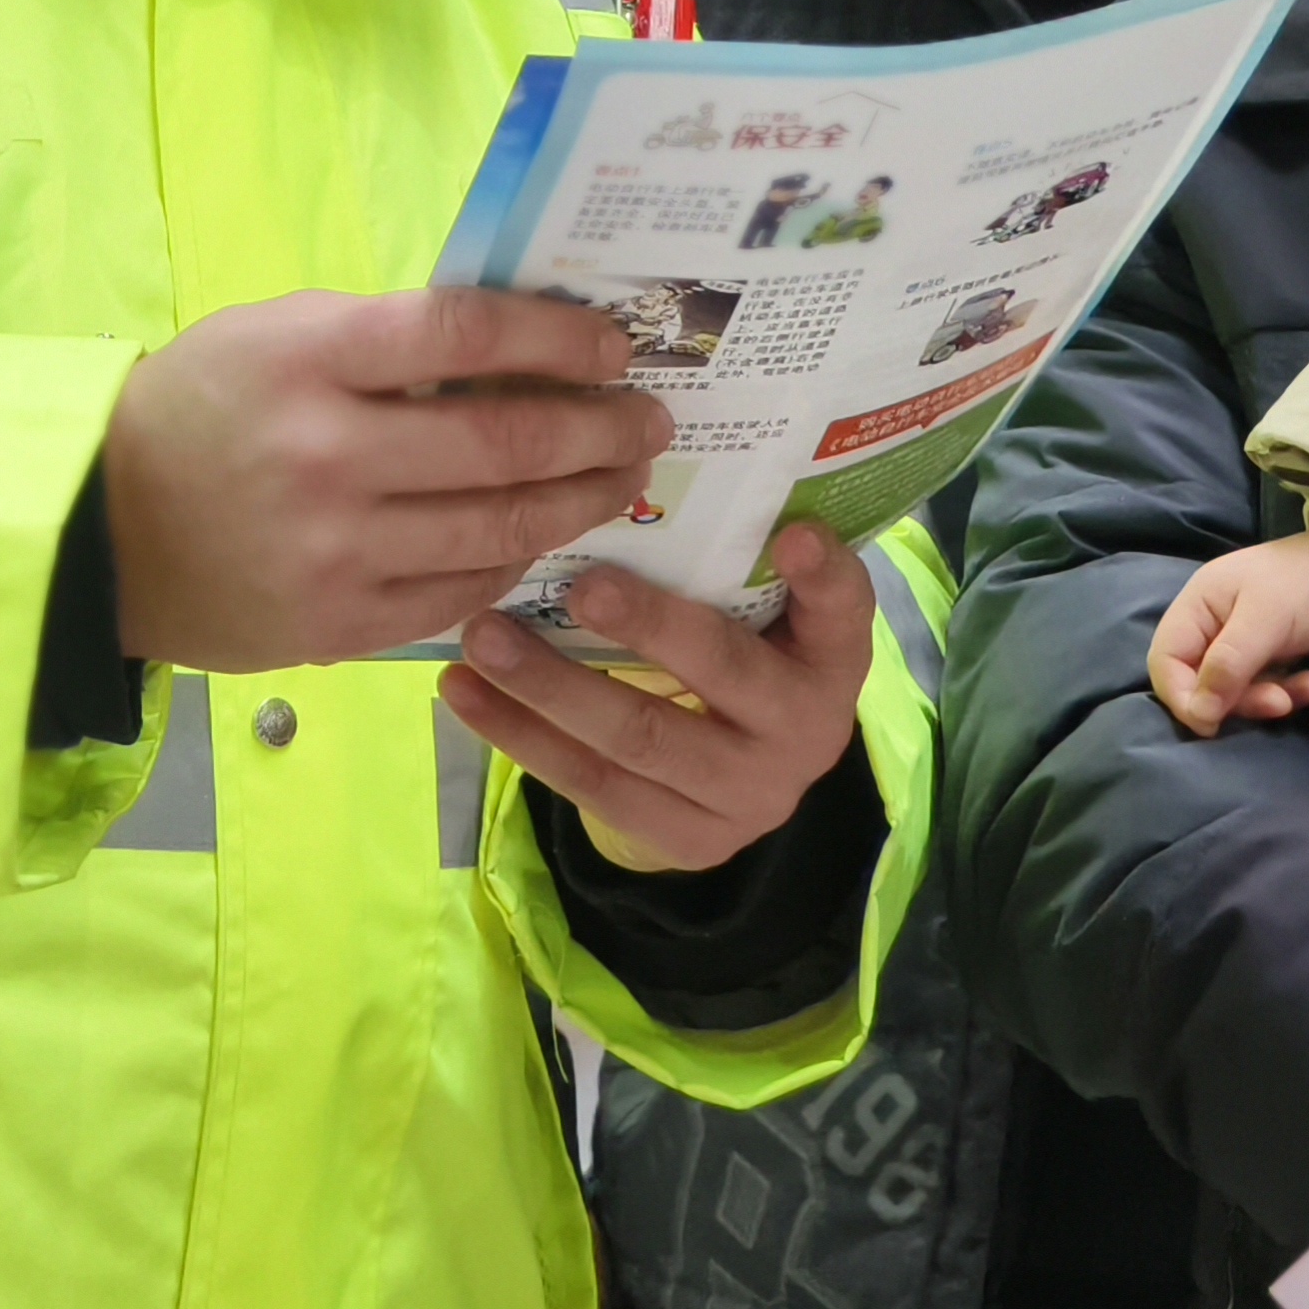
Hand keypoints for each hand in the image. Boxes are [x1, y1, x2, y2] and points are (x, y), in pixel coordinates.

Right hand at [102, 287, 672, 671]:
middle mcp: (328, 456)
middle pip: (504, 441)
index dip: (556, 336)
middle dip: (598, 429)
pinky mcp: (337, 624)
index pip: (466, 333)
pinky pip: (461, 594)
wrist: (100, 532)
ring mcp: (335, 551)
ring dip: (581, 500)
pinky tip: (543, 538)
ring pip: (500, 528)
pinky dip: (514, 564)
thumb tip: (516, 342)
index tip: (612, 343)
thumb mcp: (277, 334)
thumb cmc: (202, 407)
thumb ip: (386, 335)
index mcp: (311, 361)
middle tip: (650, 419)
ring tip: (624, 478)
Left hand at [439, 521, 875, 870]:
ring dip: (547, 686)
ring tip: (482, 638)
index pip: (842, 609)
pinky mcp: (687, 840)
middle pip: (721, 672)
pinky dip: (520, 737)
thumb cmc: (749, 657)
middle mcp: (805, 732)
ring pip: (636, 738)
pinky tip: (466, 695)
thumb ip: (738, 558)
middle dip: (646, 627)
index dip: (822, 576)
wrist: (752, 780)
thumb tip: (638, 467)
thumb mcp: (769, 611)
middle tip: (579, 584)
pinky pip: (592, 787)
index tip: (794, 535)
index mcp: (833, 658)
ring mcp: (746, 798)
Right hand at [1147, 521, 1308, 737]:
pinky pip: (1269, 689)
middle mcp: (1217, 623)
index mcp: (1200, 604)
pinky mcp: (1280, 656)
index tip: (1212, 724)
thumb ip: (1228, 665)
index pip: (1166, 661)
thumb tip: (1198, 714)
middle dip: (1236, 700)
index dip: (1182, 697)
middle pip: (1200, 682)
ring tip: (1304, 692)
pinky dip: (1290, 693)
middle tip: (1276, 704)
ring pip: (1237, 692)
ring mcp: (1249, 641)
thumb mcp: (1267, 620)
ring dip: (1268, 700)